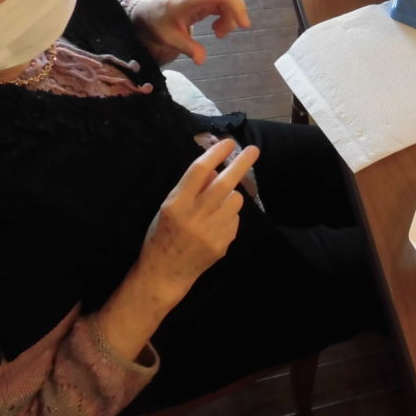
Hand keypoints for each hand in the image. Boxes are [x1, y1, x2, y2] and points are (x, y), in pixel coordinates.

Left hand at [131, 0, 250, 63]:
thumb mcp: (169, 39)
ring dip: (233, 13)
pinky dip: (229, 14)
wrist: (153, 11)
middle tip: (243, 26)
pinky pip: (226, 0)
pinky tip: (219, 28)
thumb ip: (187, 47)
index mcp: (182, 2)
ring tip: (220, 34)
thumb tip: (201, 60)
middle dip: (236, 5)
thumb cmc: (160, 24)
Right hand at [136, 140, 258, 303]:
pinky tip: (214, 225)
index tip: (228, 142)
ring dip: (230, 195)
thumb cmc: (162, 234)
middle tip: (253, 150)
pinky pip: (234, 218)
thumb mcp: (168, 207)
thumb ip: (191, 188)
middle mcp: (195, 216)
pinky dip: (228, 215)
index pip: (199, 171)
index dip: (215, 153)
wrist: (165, 272)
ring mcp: (212, 231)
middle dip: (242, 163)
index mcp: (176, 204)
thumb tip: (217, 170)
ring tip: (215, 204)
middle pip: (225, 183)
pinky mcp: (224, 243)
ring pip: (235, 200)